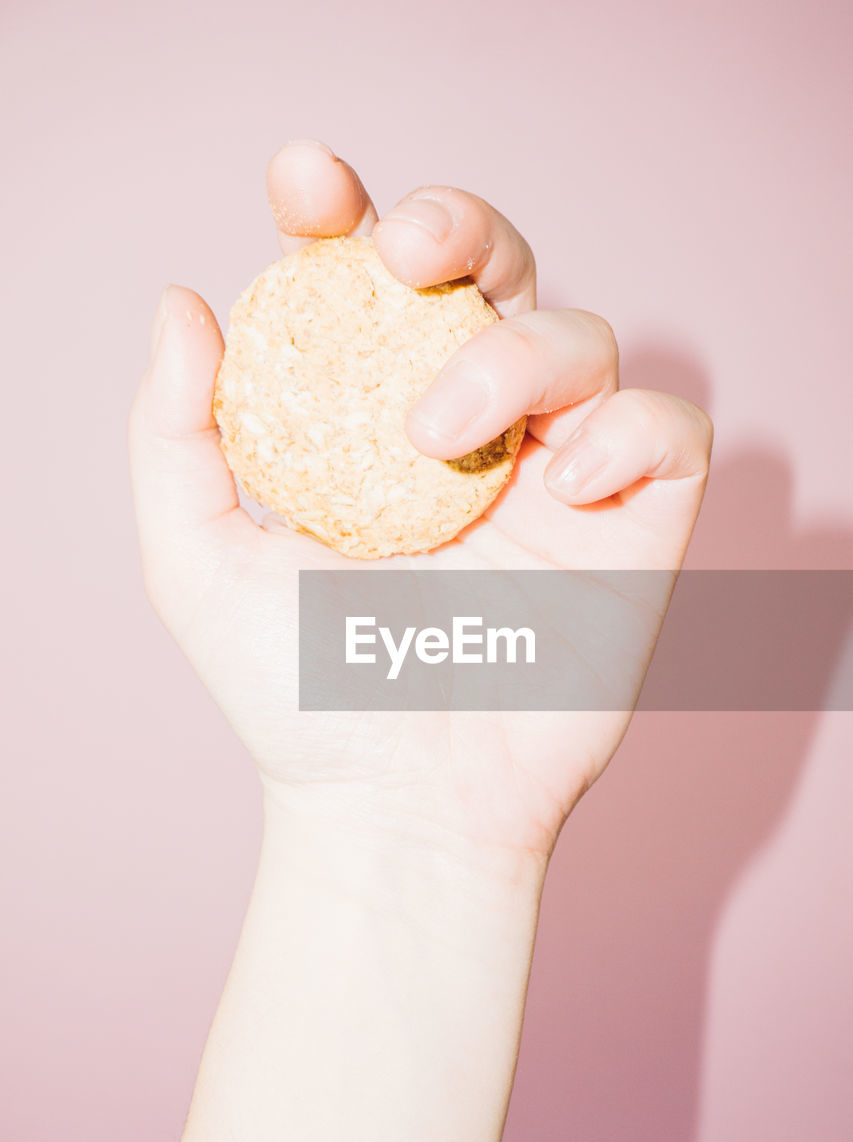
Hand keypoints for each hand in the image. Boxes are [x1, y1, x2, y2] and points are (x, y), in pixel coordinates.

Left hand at [127, 139, 711, 875]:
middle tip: (403, 248)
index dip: (344, 214)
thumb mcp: (198, 564)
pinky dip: (624, 432)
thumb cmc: (297, 699)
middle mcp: (469, 431)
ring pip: (581, 335)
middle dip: (456, 226)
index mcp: (368, 422)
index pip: (369, 286)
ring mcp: (557, 473)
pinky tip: (555, 490)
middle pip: (494, 273)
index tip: (304, 188)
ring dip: (514, 356)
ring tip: (442, 438)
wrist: (396, 807)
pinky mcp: (635, 524)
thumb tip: (181, 304)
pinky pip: (667, 429)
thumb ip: (175, 436)